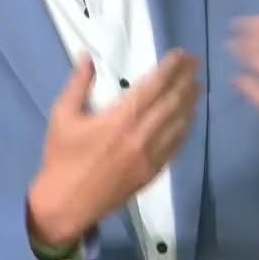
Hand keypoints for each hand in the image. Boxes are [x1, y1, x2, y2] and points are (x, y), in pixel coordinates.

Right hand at [26, 49, 200, 246]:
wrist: (66, 204)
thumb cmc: (62, 157)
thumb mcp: (62, 116)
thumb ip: (77, 84)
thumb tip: (86, 56)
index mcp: (119, 119)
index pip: (154, 87)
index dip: (171, 68)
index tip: (181, 54)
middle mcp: (140, 136)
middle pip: (172, 102)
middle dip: (186, 80)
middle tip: (196, 63)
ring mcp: (149, 156)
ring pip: (178, 124)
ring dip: (190, 102)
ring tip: (196, 85)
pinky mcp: (152, 172)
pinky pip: (175, 146)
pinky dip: (184, 128)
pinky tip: (187, 118)